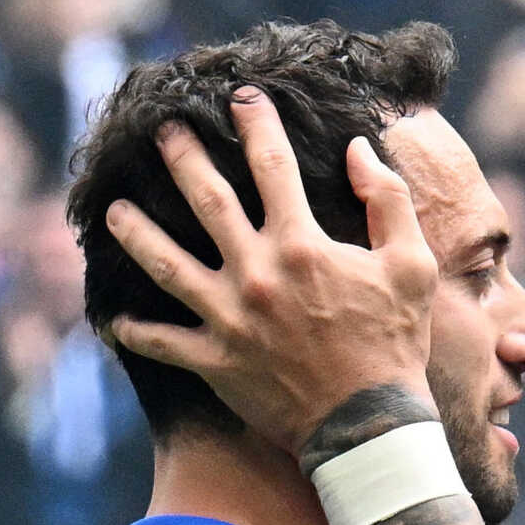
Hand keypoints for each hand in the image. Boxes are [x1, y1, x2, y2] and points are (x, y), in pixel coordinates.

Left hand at [105, 87, 437, 458]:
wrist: (368, 427)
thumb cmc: (395, 346)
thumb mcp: (411, 267)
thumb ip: (387, 201)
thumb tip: (359, 149)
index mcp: (302, 244)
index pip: (272, 164)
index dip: (255, 123)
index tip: (240, 97)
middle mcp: (256, 273)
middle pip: (205, 199)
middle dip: (180, 157)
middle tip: (159, 130)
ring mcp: (229, 318)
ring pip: (166, 264)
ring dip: (136, 232)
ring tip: (115, 211)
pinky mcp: (215, 361)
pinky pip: (162, 342)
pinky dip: (134, 331)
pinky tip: (114, 318)